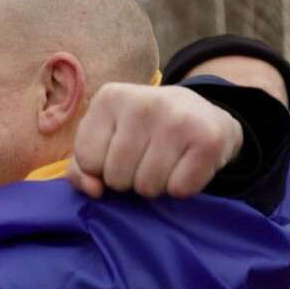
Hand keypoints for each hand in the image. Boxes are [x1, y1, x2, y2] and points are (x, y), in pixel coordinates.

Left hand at [66, 83, 243, 198]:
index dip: (101, 169)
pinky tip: (186, 165)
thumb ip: (82, 168)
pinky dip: (182, 188)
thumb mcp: (105, 139)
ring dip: (155, 186)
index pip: (87, 160)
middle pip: (117, 178)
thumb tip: (93, 190)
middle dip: (129, 180)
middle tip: (146, 158)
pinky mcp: (208, 139)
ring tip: (165, 162)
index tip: (118, 152)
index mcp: (109, 98)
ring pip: (147, 187)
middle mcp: (142, 103)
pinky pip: (179, 190)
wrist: (203, 114)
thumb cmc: (143, 132)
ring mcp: (177, 118)